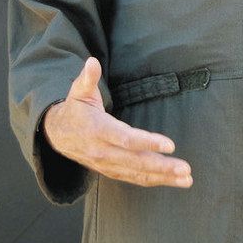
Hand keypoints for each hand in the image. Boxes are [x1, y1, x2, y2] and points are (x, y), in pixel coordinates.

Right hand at [41, 57, 191, 187]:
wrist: (56, 134)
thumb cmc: (75, 109)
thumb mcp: (78, 91)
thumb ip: (88, 78)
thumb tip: (92, 62)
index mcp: (98, 130)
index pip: (126, 139)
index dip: (148, 142)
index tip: (170, 145)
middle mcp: (103, 151)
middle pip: (136, 161)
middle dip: (162, 166)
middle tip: (186, 169)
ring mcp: (106, 164)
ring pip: (137, 173)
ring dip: (163, 177)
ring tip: (187, 179)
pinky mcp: (110, 170)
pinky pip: (133, 178)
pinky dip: (153, 181)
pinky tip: (172, 181)